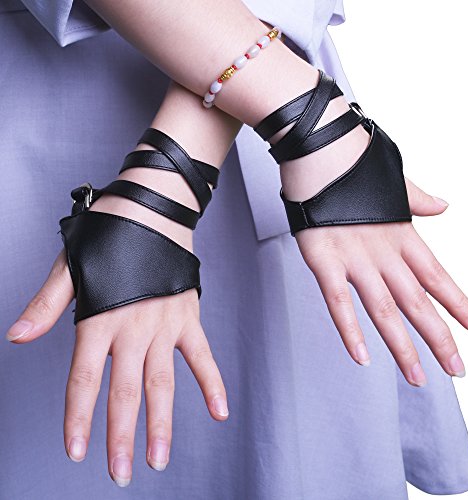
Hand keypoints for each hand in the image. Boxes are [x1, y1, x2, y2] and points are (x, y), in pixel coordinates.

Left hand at [6, 249, 227, 485]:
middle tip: (122, 472)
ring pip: (163, 381)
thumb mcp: (71, 263)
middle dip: (121, 435)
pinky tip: (218, 411)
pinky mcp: (188, 316)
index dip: (79, 417)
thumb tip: (18, 336)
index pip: (85, 378)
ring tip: (159, 458)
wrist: (153, 209)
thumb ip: (48, 304)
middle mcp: (133, 326)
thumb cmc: (109, 233)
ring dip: (161, 422)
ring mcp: (165, 323)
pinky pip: (202, 354)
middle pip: (125, 390)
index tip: (77, 452)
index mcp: (100, 317)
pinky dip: (212, 382)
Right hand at [295, 178, 467, 385]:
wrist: (321, 146)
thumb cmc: (355, 163)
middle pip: (417, 303)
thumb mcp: (395, 182)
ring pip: (384, 310)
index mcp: (402, 233)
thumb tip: (443, 205)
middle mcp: (384, 251)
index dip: (458, 304)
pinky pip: (338, 302)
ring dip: (403, 346)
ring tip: (419, 376)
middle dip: (440, 338)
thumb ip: (418, 200)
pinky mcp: (323, 260)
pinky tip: (362, 356)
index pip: (437, 276)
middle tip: (457, 369)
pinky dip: (350, 330)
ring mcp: (354, 258)